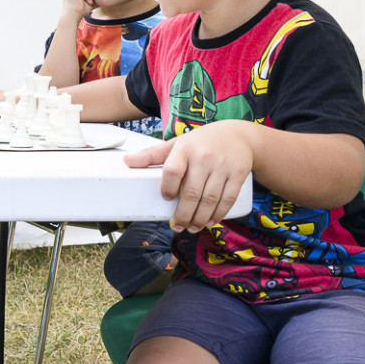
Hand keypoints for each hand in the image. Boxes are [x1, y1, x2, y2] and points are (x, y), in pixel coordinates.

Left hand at [123, 122, 253, 232]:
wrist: (238, 135)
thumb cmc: (201, 142)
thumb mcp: (176, 144)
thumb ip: (152, 154)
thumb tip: (126, 162)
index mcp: (184, 149)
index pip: (172, 171)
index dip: (168, 188)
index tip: (166, 198)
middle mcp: (204, 157)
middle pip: (192, 192)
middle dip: (183, 214)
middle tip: (177, 226)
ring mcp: (222, 166)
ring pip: (210, 199)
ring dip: (199, 219)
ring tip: (191, 228)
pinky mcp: (238, 174)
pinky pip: (228, 198)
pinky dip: (218, 214)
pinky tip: (210, 222)